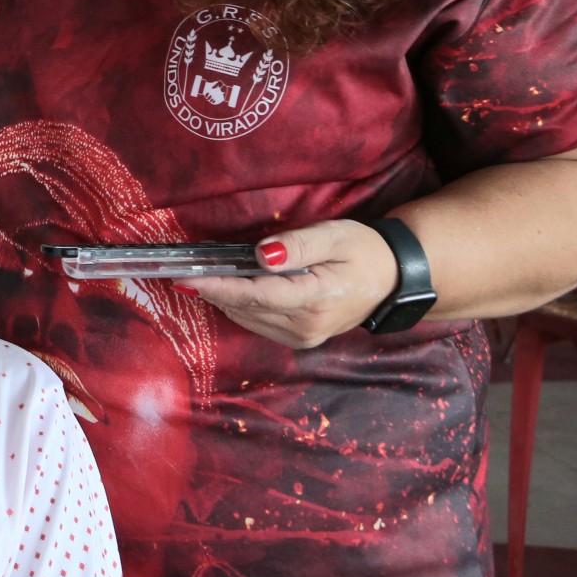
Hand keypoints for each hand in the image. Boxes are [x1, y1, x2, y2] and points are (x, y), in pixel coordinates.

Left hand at [183, 220, 398, 348]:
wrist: (392, 280)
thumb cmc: (363, 252)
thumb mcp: (335, 237)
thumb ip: (297, 246)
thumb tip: (262, 255)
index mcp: (315, 300)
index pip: (256, 295)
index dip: (220, 287)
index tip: (190, 277)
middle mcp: (306, 326)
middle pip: (247, 308)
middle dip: (215, 290)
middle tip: (184, 270)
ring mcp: (303, 337)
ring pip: (249, 318)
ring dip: (224, 299)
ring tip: (201, 276)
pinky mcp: (300, 339)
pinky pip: (259, 323)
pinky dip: (241, 305)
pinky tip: (230, 288)